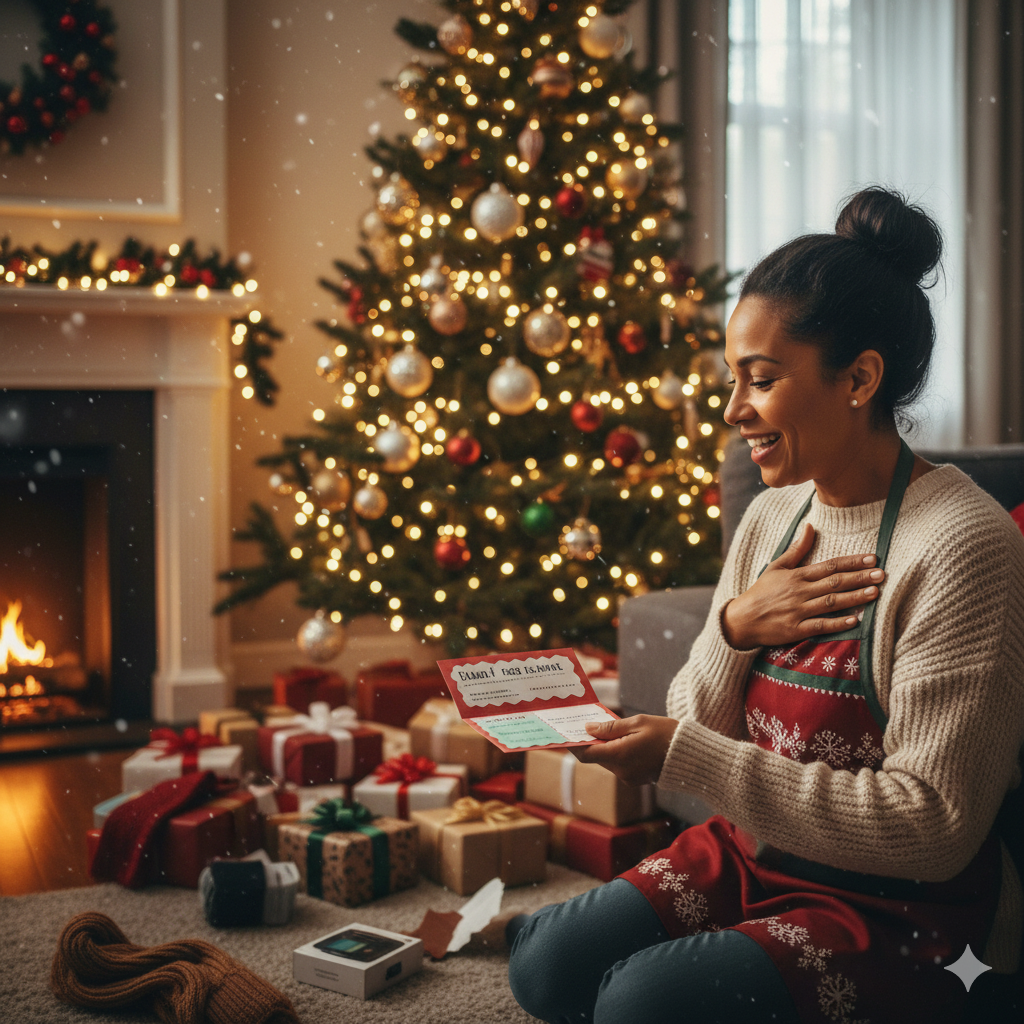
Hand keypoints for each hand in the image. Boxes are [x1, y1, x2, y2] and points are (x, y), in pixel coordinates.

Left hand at [573, 715, 678, 786]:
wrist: (692, 755)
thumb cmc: (666, 733)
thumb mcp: (637, 723)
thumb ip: (611, 728)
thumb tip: (588, 729)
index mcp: (620, 756)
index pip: (586, 754)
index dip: (573, 745)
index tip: (565, 734)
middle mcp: (621, 771)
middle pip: (596, 757)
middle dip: (591, 742)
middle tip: (586, 724)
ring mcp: (629, 778)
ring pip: (608, 761)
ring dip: (605, 747)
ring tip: (606, 728)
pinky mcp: (636, 779)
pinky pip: (619, 765)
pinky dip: (616, 753)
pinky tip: (622, 740)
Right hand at [721, 522, 884, 649]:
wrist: (741, 619)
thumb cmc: (761, 592)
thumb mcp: (776, 567)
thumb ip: (797, 549)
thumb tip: (810, 526)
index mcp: (797, 576)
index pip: (829, 566)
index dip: (852, 562)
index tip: (872, 558)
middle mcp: (800, 592)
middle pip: (834, 583)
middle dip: (859, 578)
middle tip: (881, 574)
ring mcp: (798, 611)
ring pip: (830, 603)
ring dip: (854, 598)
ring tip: (874, 593)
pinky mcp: (795, 629)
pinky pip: (819, 626)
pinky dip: (837, 623)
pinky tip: (854, 620)